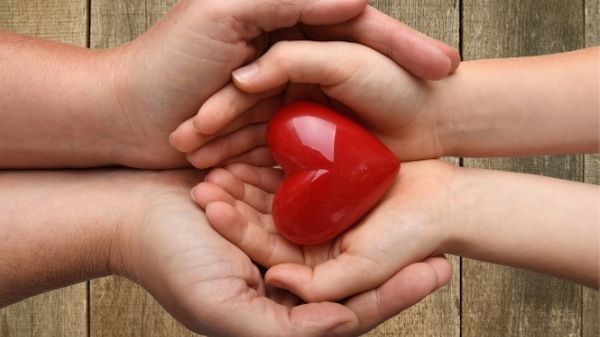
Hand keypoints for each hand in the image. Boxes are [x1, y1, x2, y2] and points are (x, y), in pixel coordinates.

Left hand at [110, 0, 458, 167]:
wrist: (126, 114)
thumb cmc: (168, 60)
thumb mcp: (227, 12)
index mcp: (284, 21)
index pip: (358, 27)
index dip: (404, 44)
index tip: (445, 65)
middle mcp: (287, 54)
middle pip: (360, 62)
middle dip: (406, 76)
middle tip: (451, 91)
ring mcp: (280, 94)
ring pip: (337, 101)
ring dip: (379, 112)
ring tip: (423, 133)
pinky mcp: (265, 128)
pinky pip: (307, 134)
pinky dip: (332, 143)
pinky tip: (369, 156)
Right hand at [112, 169, 452, 335]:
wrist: (131, 212)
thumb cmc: (170, 263)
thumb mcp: (224, 308)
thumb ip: (284, 331)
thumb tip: (344, 324)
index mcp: (279, 314)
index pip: (348, 310)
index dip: (393, 295)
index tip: (436, 272)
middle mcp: (285, 285)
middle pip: (353, 278)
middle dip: (397, 266)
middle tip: (443, 248)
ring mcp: (280, 247)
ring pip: (338, 243)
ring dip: (375, 233)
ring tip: (420, 213)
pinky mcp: (272, 214)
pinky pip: (314, 212)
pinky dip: (341, 205)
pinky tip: (374, 189)